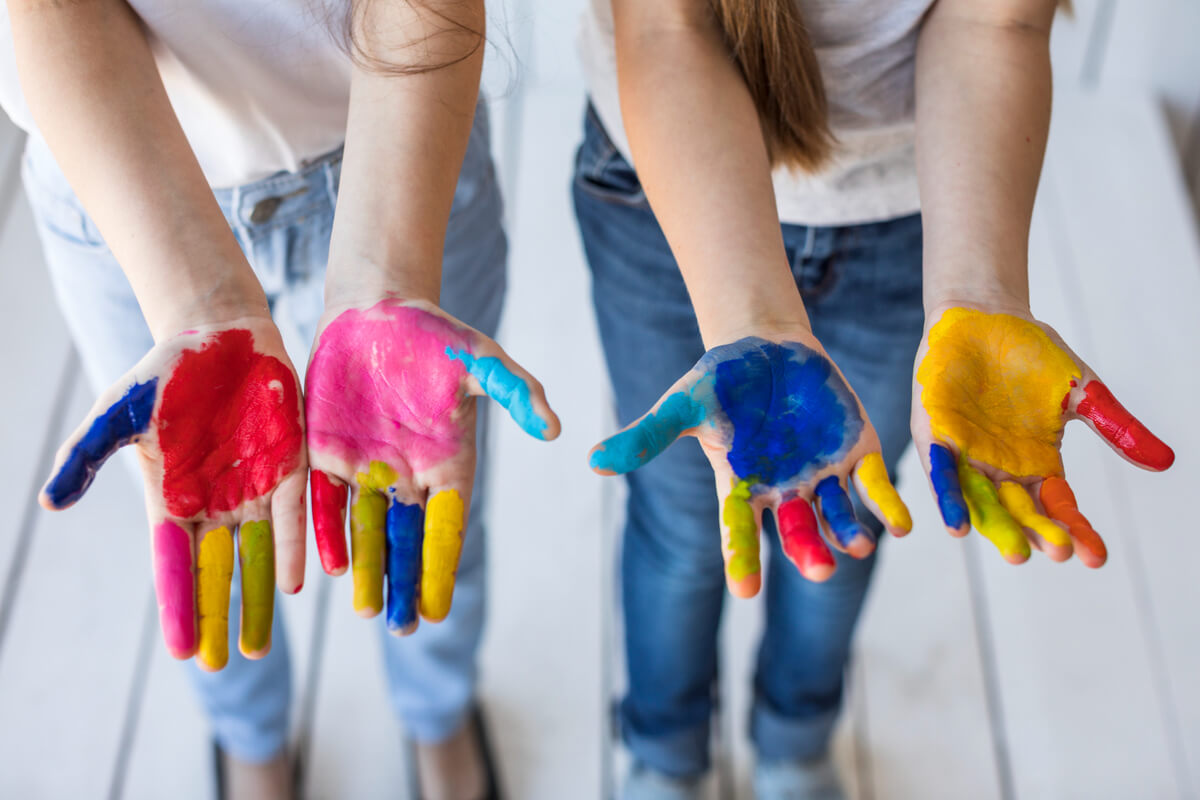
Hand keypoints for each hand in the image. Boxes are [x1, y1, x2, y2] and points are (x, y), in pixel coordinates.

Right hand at [41, 318, 305, 669]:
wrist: (221, 335)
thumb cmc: (166, 373)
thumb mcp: (119, 411)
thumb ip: (87, 455)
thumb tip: (48, 503)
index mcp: (173, 499)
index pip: (175, 565)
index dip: (180, 607)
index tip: (185, 652)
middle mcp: (217, 503)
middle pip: (221, 572)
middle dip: (225, 616)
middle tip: (234, 664)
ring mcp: (256, 488)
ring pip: (259, 555)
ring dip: (261, 599)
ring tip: (264, 644)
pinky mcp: (290, 466)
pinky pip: (294, 516)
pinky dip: (293, 549)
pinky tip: (296, 583)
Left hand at [305, 298, 559, 633]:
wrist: (375, 311)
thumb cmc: (434, 334)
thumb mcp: (480, 360)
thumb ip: (515, 392)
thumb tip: (555, 429)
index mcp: (450, 463)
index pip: (446, 526)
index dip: (441, 566)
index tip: (439, 607)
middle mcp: (409, 475)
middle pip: (407, 540)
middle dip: (405, 583)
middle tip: (404, 628)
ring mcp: (367, 467)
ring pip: (367, 530)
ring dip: (367, 569)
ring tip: (367, 611)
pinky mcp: (327, 454)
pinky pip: (325, 503)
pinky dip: (327, 534)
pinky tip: (327, 567)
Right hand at [589, 334, 911, 595]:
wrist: (768, 348)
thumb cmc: (720, 380)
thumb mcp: (683, 406)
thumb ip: (646, 437)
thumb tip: (590, 462)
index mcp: (742, 487)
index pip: (739, 531)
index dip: (742, 558)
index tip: (747, 589)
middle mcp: (784, 492)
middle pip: (797, 533)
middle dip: (809, 551)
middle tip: (819, 569)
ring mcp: (823, 476)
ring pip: (838, 516)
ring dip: (849, 533)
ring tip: (860, 545)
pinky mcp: (857, 455)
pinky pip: (875, 487)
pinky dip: (887, 505)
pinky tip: (901, 524)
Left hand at [912, 306, 1173, 566]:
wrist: (984, 313)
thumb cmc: (1033, 353)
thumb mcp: (1083, 393)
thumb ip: (1116, 427)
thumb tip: (1166, 462)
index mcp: (1037, 463)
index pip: (1059, 507)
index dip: (1076, 531)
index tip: (1097, 558)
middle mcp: (1000, 467)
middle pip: (1021, 511)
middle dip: (1038, 533)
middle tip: (1057, 555)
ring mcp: (966, 454)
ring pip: (981, 501)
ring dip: (996, 527)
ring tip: (1016, 553)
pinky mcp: (936, 434)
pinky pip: (941, 471)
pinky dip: (949, 496)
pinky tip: (958, 525)